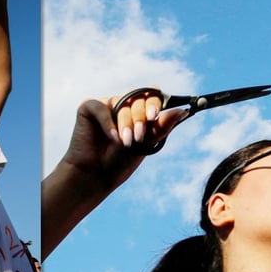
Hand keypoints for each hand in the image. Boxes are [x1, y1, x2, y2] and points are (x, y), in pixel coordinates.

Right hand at [61, 90, 185, 191]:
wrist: (96, 175)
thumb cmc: (121, 161)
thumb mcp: (146, 144)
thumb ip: (161, 127)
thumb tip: (182, 112)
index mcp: (139, 111)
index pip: (152, 96)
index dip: (154, 102)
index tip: (153, 116)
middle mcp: (124, 105)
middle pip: (138, 98)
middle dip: (140, 117)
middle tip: (138, 136)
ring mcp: (107, 105)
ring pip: (121, 103)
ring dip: (126, 124)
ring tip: (125, 142)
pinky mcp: (88, 108)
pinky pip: (101, 107)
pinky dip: (107, 122)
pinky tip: (112, 137)